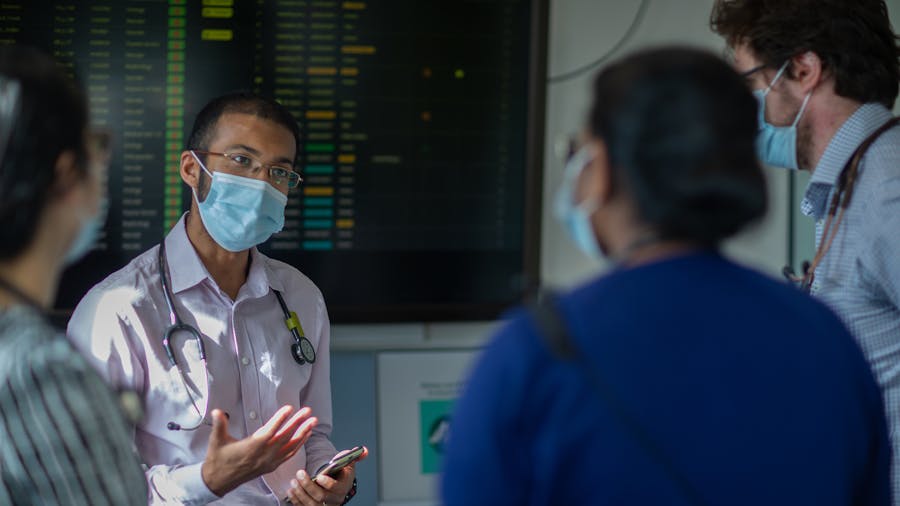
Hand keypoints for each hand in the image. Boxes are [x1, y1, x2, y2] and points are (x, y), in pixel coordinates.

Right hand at [201, 406, 316, 496]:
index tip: (289, 408)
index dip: (280, 419)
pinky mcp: (271, 466)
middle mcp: (263, 455)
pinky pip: (289, 455)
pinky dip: (298, 445)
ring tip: (312, 422)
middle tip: (308, 411)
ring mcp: (269, 461)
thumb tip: (216, 411)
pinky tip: (305, 437)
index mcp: (251, 447)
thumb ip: (219, 425)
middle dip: (297, 423)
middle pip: (284, 437)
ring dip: (303, 433)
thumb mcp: (216, 441)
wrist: (219, 480)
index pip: (269, 431)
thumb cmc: (218, 459)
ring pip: (290, 447)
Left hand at [285, 447, 368, 504]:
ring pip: (310, 504)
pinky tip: (291, 490)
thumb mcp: (348, 463)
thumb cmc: (340, 472)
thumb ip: (355, 456)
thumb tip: (364, 450)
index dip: (328, 484)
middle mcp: (334, 499)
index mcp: (344, 487)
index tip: (319, 476)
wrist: (335, 485)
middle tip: (299, 473)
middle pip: (320, 497)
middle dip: (308, 486)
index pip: (336, 489)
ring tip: (293, 481)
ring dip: (300, 493)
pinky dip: (296, 499)